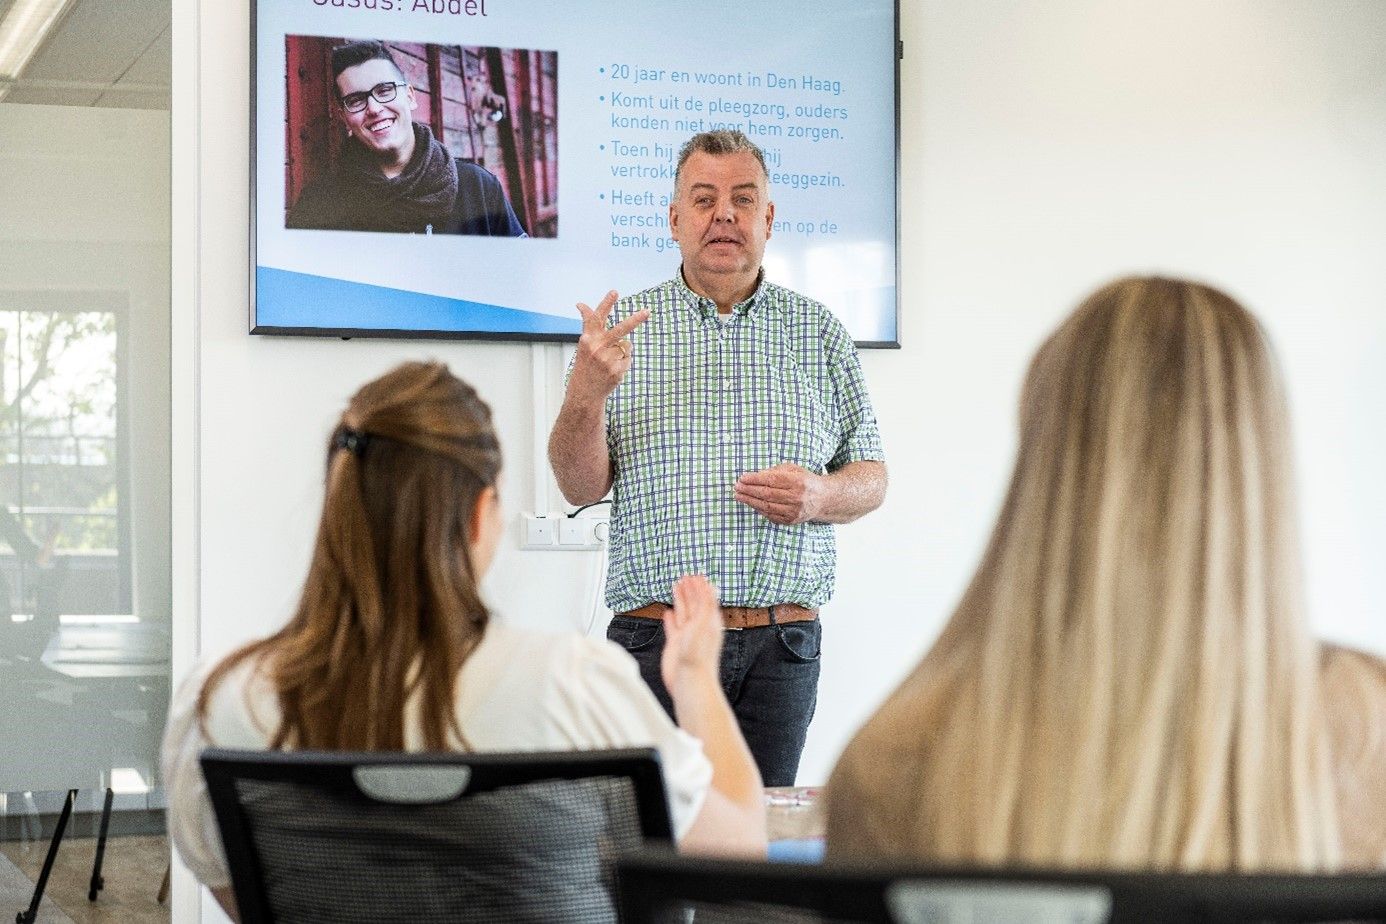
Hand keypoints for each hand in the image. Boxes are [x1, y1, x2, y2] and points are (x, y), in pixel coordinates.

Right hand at [568, 290, 649, 405]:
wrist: (584, 392)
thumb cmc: (585, 364)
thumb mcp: (584, 343)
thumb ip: (589, 325)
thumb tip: (581, 304)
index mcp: (588, 339)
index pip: (597, 317)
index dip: (606, 303)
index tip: (615, 292)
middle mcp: (597, 348)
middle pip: (620, 330)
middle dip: (635, 320)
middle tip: (647, 312)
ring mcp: (607, 360)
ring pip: (626, 346)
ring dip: (621, 352)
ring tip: (608, 362)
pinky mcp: (616, 370)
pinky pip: (628, 359)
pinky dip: (623, 363)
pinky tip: (612, 371)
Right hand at [660, 575, 723, 694]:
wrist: (689, 680)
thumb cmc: (698, 655)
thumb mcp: (704, 624)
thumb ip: (707, 605)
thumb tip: (711, 586)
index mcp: (709, 622)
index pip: (705, 599)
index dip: (701, 587)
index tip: (697, 574)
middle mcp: (699, 628)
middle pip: (694, 603)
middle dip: (690, 589)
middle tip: (686, 576)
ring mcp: (686, 636)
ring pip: (683, 612)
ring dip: (680, 599)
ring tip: (677, 586)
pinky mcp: (675, 644)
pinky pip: (673, 627)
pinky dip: (671, 619)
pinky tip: (668, 612)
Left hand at [734, 463, 824, 524]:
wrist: (822, 499)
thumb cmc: (805, 481)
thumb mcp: (794, 470)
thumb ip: (775, 471)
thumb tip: (755, 476)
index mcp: (798, 481)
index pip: (772, 480)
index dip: (755, 479)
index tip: (742, 478)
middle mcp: (797, 497)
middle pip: (767, 494)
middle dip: (749, 490)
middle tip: (737, 487)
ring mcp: (794, 511)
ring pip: (767, 506)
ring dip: (750, 501)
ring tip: (739, 496)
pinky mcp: (791, 520)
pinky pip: (771, 515)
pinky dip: (759, 509)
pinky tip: (751, 503)